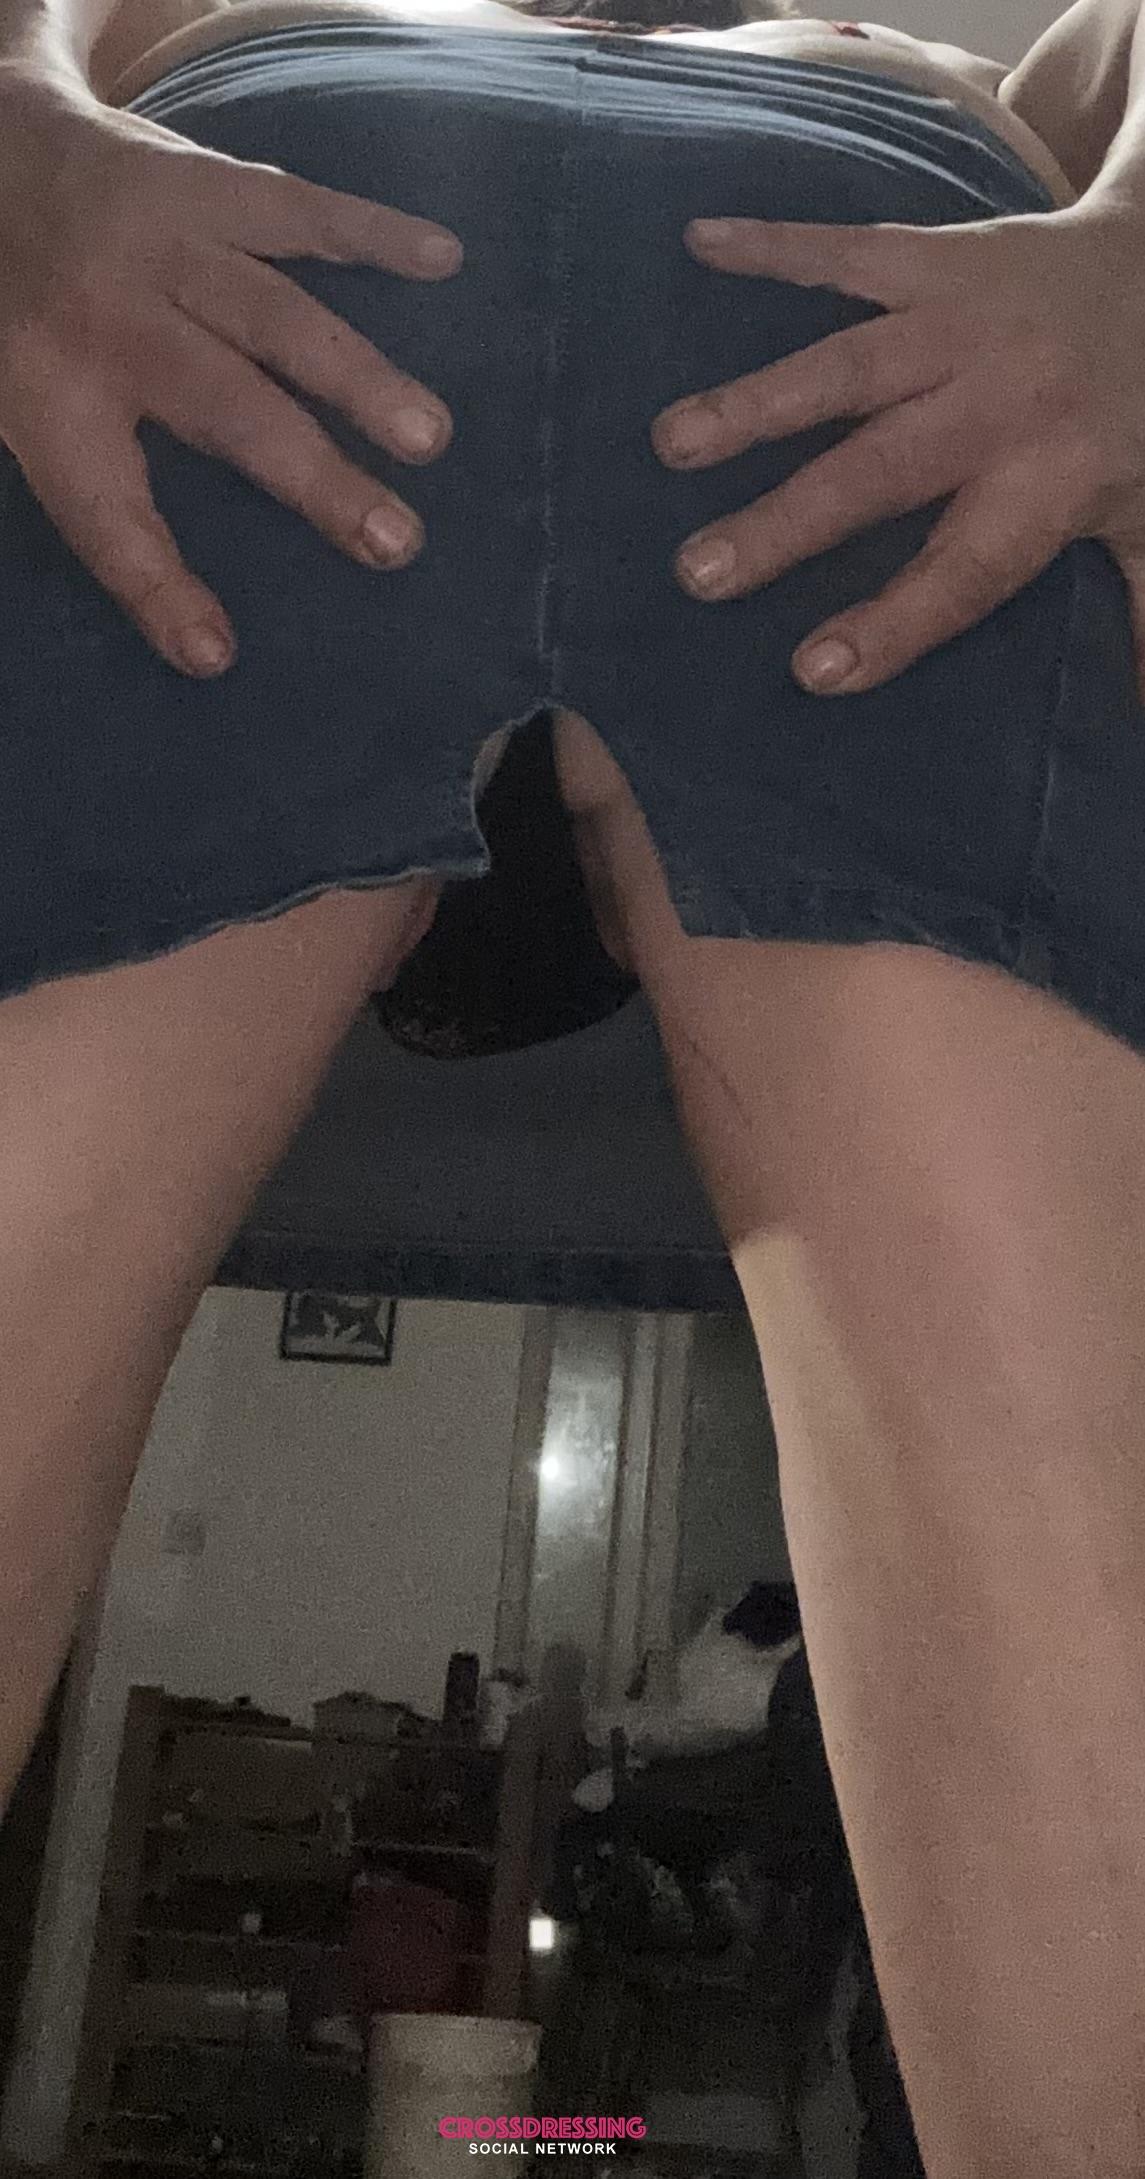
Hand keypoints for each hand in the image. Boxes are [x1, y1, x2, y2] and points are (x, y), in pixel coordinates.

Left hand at [0, 65, 462, 674]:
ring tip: (431, 437)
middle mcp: (109, 316)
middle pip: (226, 409)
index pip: (104, 511)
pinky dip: (374, 234)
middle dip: (314, 478)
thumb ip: (87, 481)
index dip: (157, 584)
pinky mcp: (207, 184)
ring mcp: (164, 242)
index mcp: (47, 389)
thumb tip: (191, 633)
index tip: (215, 650)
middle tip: (395, 541)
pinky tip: (444, 260)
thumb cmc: (12, 312)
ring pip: (276, 317)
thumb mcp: (9, 399)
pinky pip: (299, 211)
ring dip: (359, 378)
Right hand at [653, 200, 1144, 697]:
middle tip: (698, 573)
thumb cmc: (1142, 421)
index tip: (814, 670)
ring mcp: (964, 323)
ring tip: (672, 442)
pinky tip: (699, 243)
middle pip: (881, 471)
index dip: (895, 621)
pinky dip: (773, 246)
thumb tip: (1133, 722)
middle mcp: (1004, 400)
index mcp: (1055, 480)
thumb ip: (1136, 612)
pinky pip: (847, 252)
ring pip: (848, 368)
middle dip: (787, 523)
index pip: (968, 568)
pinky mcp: (938, 258)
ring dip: (755, 403)